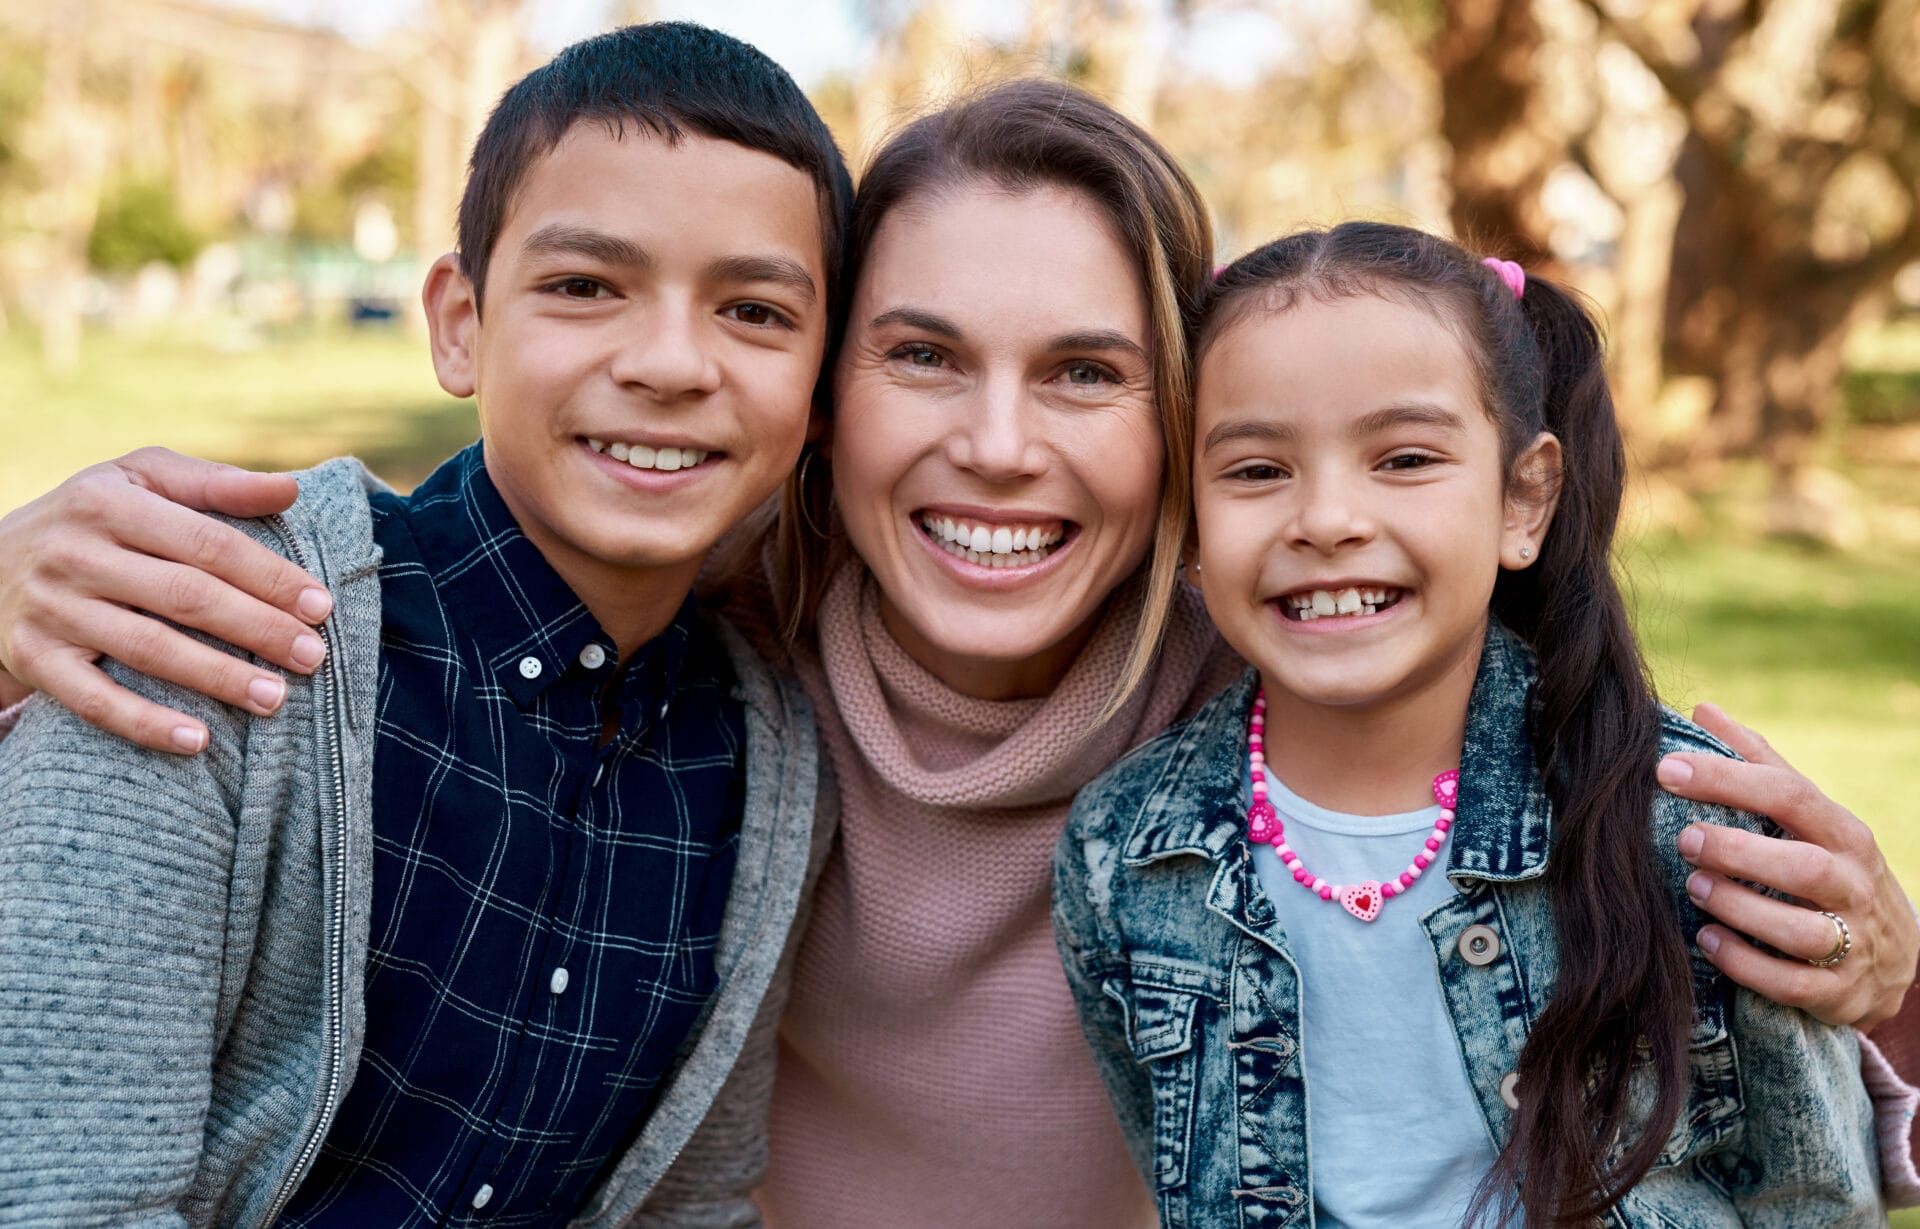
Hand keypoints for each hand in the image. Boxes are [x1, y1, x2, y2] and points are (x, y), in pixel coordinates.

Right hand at [0, 448, 331, 754]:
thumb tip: (290, 488)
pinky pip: (93, 700)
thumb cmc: (92, 520)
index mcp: (109, 502)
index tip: (319, 606)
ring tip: (276, 698)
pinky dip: (145, 723)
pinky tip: (198, 742)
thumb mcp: (139, 482)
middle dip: (257, 628)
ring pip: (147, 649)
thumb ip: (214, 483)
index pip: (207, 543)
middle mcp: (75, 554)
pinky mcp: (35, 660)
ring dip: (217, 677)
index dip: (268, 576)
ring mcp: (52, 610)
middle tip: (313, 655)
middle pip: (185, 596)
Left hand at [1660, 702, 1918, 1028]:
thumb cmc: (1830, 866)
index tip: (1666, 769)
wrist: (1892, 955)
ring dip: (1741, 907)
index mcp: (1842, 833)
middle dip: (1740, 851)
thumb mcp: (1807, 816)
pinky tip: (1707, 940)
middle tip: (1685, 838)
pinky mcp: (1838, 993)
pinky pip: (1794, 984)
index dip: (1728, 780)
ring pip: (1801, 930)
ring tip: (1693, 887)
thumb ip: (1758, 764)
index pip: (1789, 795)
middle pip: (1802, 866)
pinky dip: (1747, 965)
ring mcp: (1852, 941)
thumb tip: (1704, 709)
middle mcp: (1853, 884)